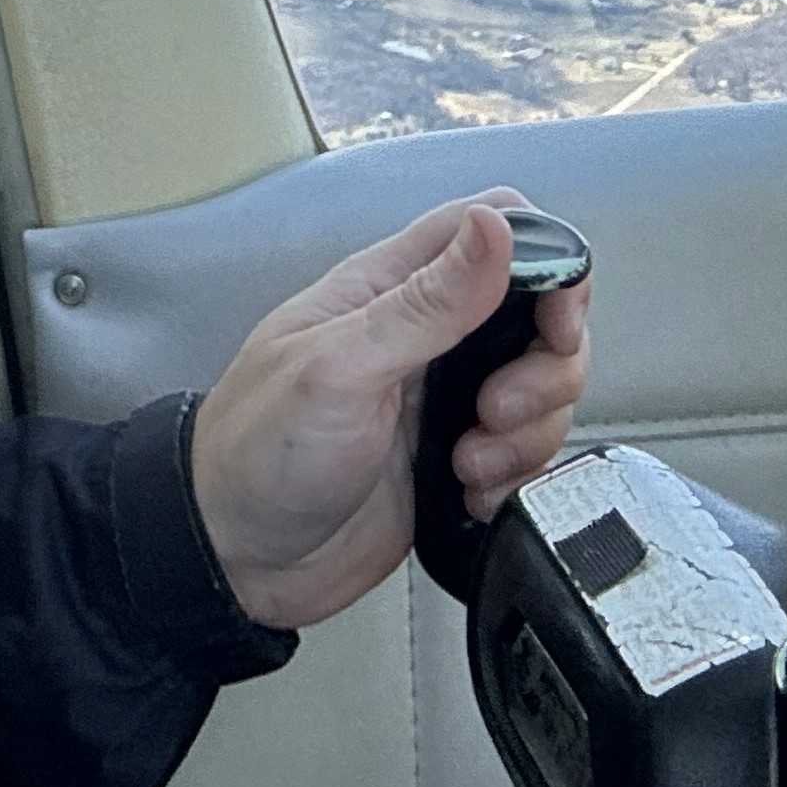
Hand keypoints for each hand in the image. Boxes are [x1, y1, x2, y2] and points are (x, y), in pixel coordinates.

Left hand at [188, 195, 595, 630]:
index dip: (546, 263)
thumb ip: (425, 302)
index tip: (553, 320)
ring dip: (529, 430)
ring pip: (538, 389)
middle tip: (495, 409)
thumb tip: (495, 227)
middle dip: (546, 365)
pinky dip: (516, 476)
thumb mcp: (340, 368)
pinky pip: (522, 455)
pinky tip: (471, 492)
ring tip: (469, 459)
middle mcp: (424, 337)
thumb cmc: (258, 451)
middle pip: (537, 316)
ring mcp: (441, 401)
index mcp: (389, 289)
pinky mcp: (452, 461)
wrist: (233, 559)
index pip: (495, 229)